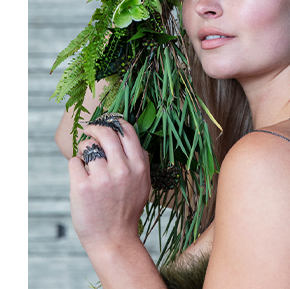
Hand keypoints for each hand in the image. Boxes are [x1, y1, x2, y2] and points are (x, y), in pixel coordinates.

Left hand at [68, 119, 150, 254]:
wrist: (114, 238)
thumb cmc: (128, 209)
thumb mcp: (143, 182)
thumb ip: (140, 159)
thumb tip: (128, 135)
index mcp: (138, 165)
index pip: (127, 131)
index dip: (115, 122)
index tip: (108, 121)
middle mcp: (122, 169)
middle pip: (106, 133)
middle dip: (94, 127)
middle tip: (88, 129)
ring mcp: (101, 178)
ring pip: (88, 146)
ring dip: (84, 149)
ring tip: (86, 160)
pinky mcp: (82, 187)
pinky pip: (74, 162)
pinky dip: (75, 166)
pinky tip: (81, 176)